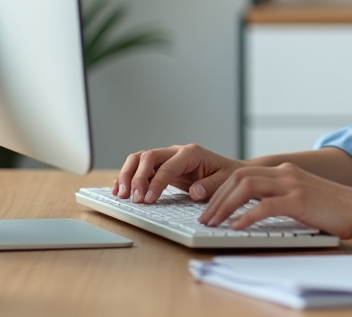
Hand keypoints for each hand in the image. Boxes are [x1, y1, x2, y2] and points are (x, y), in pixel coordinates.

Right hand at [115, 144, 243, 204]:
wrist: (231, 171)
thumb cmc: (228, 175)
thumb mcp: (224, 181)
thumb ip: (210, 186)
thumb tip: (194, 192)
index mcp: (191, 153)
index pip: (166, 166)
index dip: (155, 183)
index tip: (147, 199)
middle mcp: (176, 151)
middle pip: (147, 157)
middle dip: (137, 178)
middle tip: (133, 199)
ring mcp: (167, 157)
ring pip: (139, 159)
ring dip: (128, 175)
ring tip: (121, 194)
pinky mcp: (162, 166)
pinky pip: (140, 168)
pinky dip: (129, 177)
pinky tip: (120, 189)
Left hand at [199, 162, 351, 238]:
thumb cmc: (335, 208)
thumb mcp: (303, 197)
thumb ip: (281, 197)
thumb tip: (255, 210)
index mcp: (285, 171)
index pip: (242, 174)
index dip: (221, 190)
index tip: (209, 208)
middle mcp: (285, 173)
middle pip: (239, 177)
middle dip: (217, 197)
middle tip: (205, 218)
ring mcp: (292, 184)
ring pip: (246, 186)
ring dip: (225, 205)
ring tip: (214, 223)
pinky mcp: (299, 200)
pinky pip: (265, 205)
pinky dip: (246, 216)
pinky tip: (237, 227)